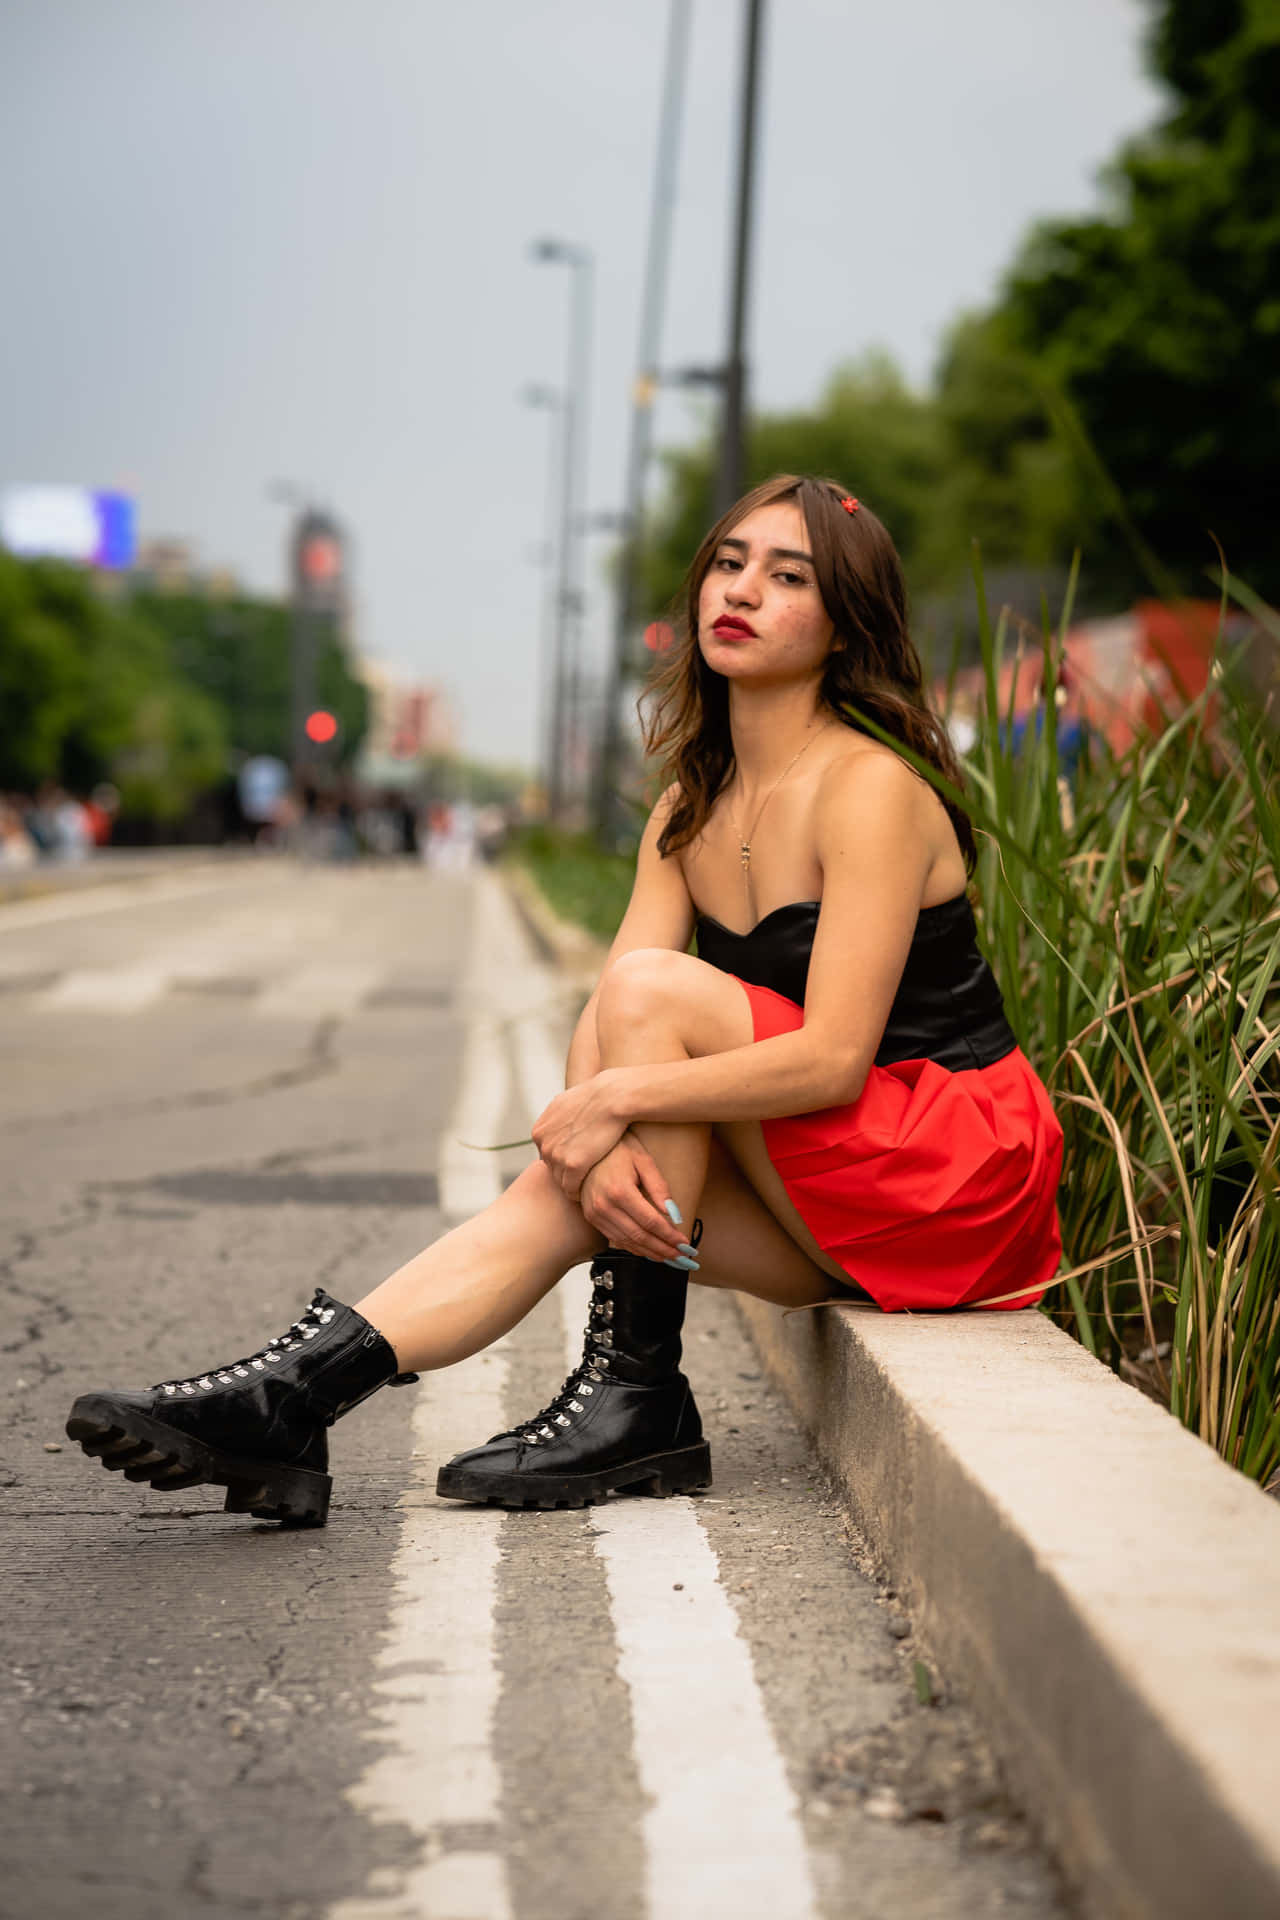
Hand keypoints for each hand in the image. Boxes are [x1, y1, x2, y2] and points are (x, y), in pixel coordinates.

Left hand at [531, 1070, 628, 1200]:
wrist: (612, 1096)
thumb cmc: (597, 1097)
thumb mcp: (567, 1103)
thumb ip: (559, 1118)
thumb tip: (560, 1123)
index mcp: (540, 1130)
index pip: (547, 1154)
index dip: (563, 1160)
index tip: (577, 1164)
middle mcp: (543, 1143)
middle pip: (552, 1168)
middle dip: (566, 1173)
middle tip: (584, 1179)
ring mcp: (555, 1154)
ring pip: (560, 1180)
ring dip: (572, 1185)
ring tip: (587, 1188)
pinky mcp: (571, 1164)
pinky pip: (570, 1188)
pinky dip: (578, 1193)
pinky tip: (588, 1193)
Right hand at [580, 1134, 691, 1263]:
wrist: (583, 1148)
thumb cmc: (617, 1150)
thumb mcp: (643, 1160)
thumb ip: (659, 1187)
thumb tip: (673, 1214)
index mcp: (620, 1191)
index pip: (651, 1221)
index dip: (670, 1236)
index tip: (685, 1244)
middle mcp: (605, 1206)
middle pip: (640, 1236)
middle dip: (663, 1249)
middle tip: (682, 1257)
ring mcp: (596, 1214)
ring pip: (628, 1242)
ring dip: (650, 1253)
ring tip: (669, 1257)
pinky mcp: (592, 1218)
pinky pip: (615, 1239)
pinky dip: (634, 1248)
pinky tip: (648, 1251)